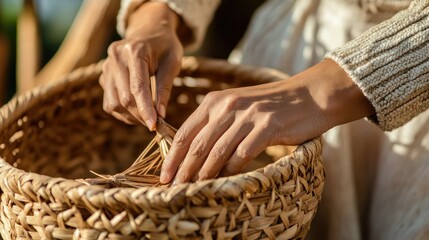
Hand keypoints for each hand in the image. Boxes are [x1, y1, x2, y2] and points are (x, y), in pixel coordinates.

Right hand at [99, 2, 182, 129]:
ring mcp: (106, 66)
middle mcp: (115, 57)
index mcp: (135, 51)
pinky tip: (136, 110)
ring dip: (131, 117)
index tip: (154, 126)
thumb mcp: (172, 64)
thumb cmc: (165, 47)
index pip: (138, 87)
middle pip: (124, 98)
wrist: (149, 31)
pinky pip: (109, 102)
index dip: (146, 110)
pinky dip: (122, 112)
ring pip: (113, 103)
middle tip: (156, 124)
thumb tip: (160, 115)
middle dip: (140, 116)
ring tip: (147, 117)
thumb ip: (165, 88)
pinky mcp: (103, 75)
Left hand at [160, 60, 374, 183]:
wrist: (309, 96)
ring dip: (203, 175)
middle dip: (183, 170)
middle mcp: (228, 106)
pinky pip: (242, 154)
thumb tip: (195, 155)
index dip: (172, 156)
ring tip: (194, 190)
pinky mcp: (267, 126)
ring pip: (216, 152)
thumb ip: (216, 124)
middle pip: (197, 144)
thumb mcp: (237, 107)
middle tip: (174, 188)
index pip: (185, 131)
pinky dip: (231, 171)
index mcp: (216, 101)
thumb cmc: (271, 106)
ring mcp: (247, 115)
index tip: (164, 175)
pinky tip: (225, 182)